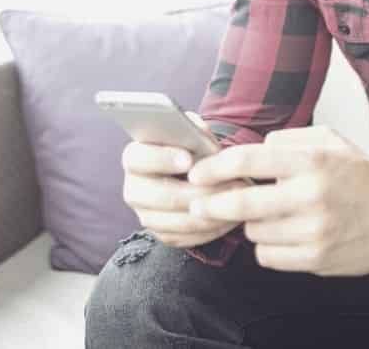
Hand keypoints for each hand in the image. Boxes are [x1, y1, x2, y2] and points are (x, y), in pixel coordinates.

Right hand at [119, 112, 242, 248]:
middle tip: (227, 186)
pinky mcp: (162, 234)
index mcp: (134, 158)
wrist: (191, 174)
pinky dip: (210, 230)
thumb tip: (197, 133)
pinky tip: (229, 218)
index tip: (188, 159)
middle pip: (161, 196)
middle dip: (197, 193)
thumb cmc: (190, 148)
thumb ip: (191, 129)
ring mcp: (145, 215)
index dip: (162, 159)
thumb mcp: (190, 132)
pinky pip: (186, 238)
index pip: (139, 159)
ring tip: (235, 201)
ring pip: (176, 222)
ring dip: (209, 214)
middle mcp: (133, 189)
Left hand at [185, 124, 368, 275]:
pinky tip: (281, 235)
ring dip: (250, 224)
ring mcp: (314, 231)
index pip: (248, 161)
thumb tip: (251, 149)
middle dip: (212, 203)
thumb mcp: (330, 141)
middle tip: (197, 202)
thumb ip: (287, 140)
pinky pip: (268, 256)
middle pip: (241, 204)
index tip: (196, 173)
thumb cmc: (361, 175)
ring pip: (254, 232)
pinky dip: (267, 247)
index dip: (214, 167)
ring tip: (267, 215)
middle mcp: (311, 196)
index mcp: (312, 161)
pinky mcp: (317, 259)